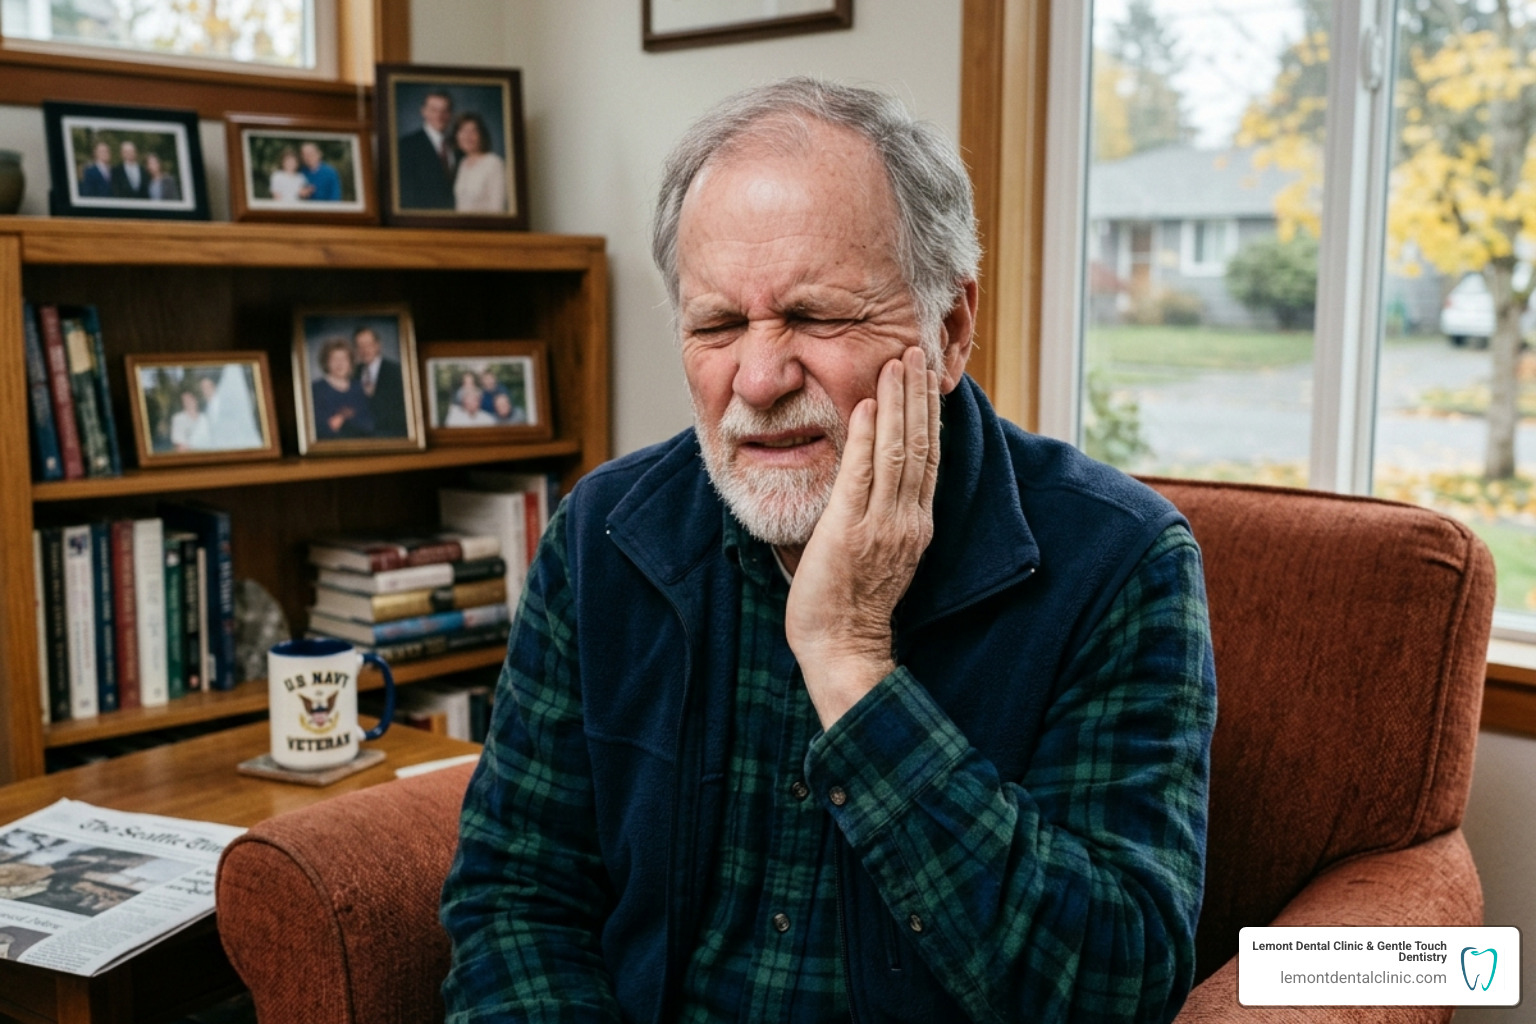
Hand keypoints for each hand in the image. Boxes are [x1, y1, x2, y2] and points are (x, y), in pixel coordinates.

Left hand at [785, 346, 940, 728]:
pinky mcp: (850, 530)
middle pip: (921, 445)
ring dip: (899, 402)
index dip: (928, 414)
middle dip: (920, 395)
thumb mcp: (878, 553)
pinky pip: (863, 474)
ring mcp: (882, 524)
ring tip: (898, 361)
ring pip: (899, 451)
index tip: (926, 377)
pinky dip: (869, 435)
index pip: (928, 457)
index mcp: (915, 524)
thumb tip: (874, 481)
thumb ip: (881, 515)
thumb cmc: (849, 605)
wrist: (839, 647)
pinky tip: (870, 403)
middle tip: (917, 350)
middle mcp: (907, 520)